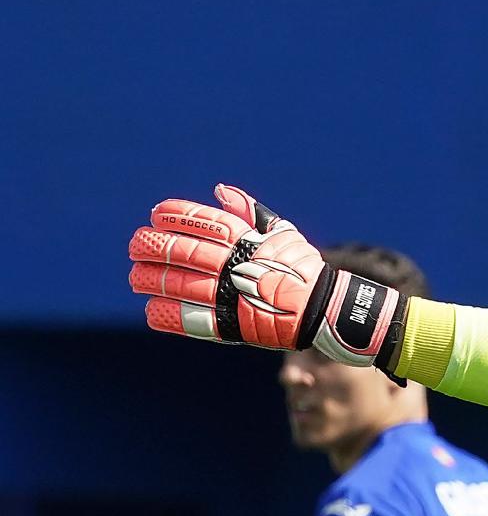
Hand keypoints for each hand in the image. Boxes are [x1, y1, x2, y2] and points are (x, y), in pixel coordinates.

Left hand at [128, 184, 405, 367]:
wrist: (323, 310)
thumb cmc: (302, 269)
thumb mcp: (282, 232)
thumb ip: (251, 212)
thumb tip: (220, 190)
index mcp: (248, 241)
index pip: (203, 223)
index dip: (176, 215)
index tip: (157, 214)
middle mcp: (236, 266)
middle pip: (184, 252)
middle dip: (154, 247)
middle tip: (136, 245)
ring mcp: (232, 296)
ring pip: (180, 285)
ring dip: (153, 279)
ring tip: (135, 275)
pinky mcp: (232, 325)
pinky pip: (191, 320)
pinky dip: (168, 314)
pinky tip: (151, 308)